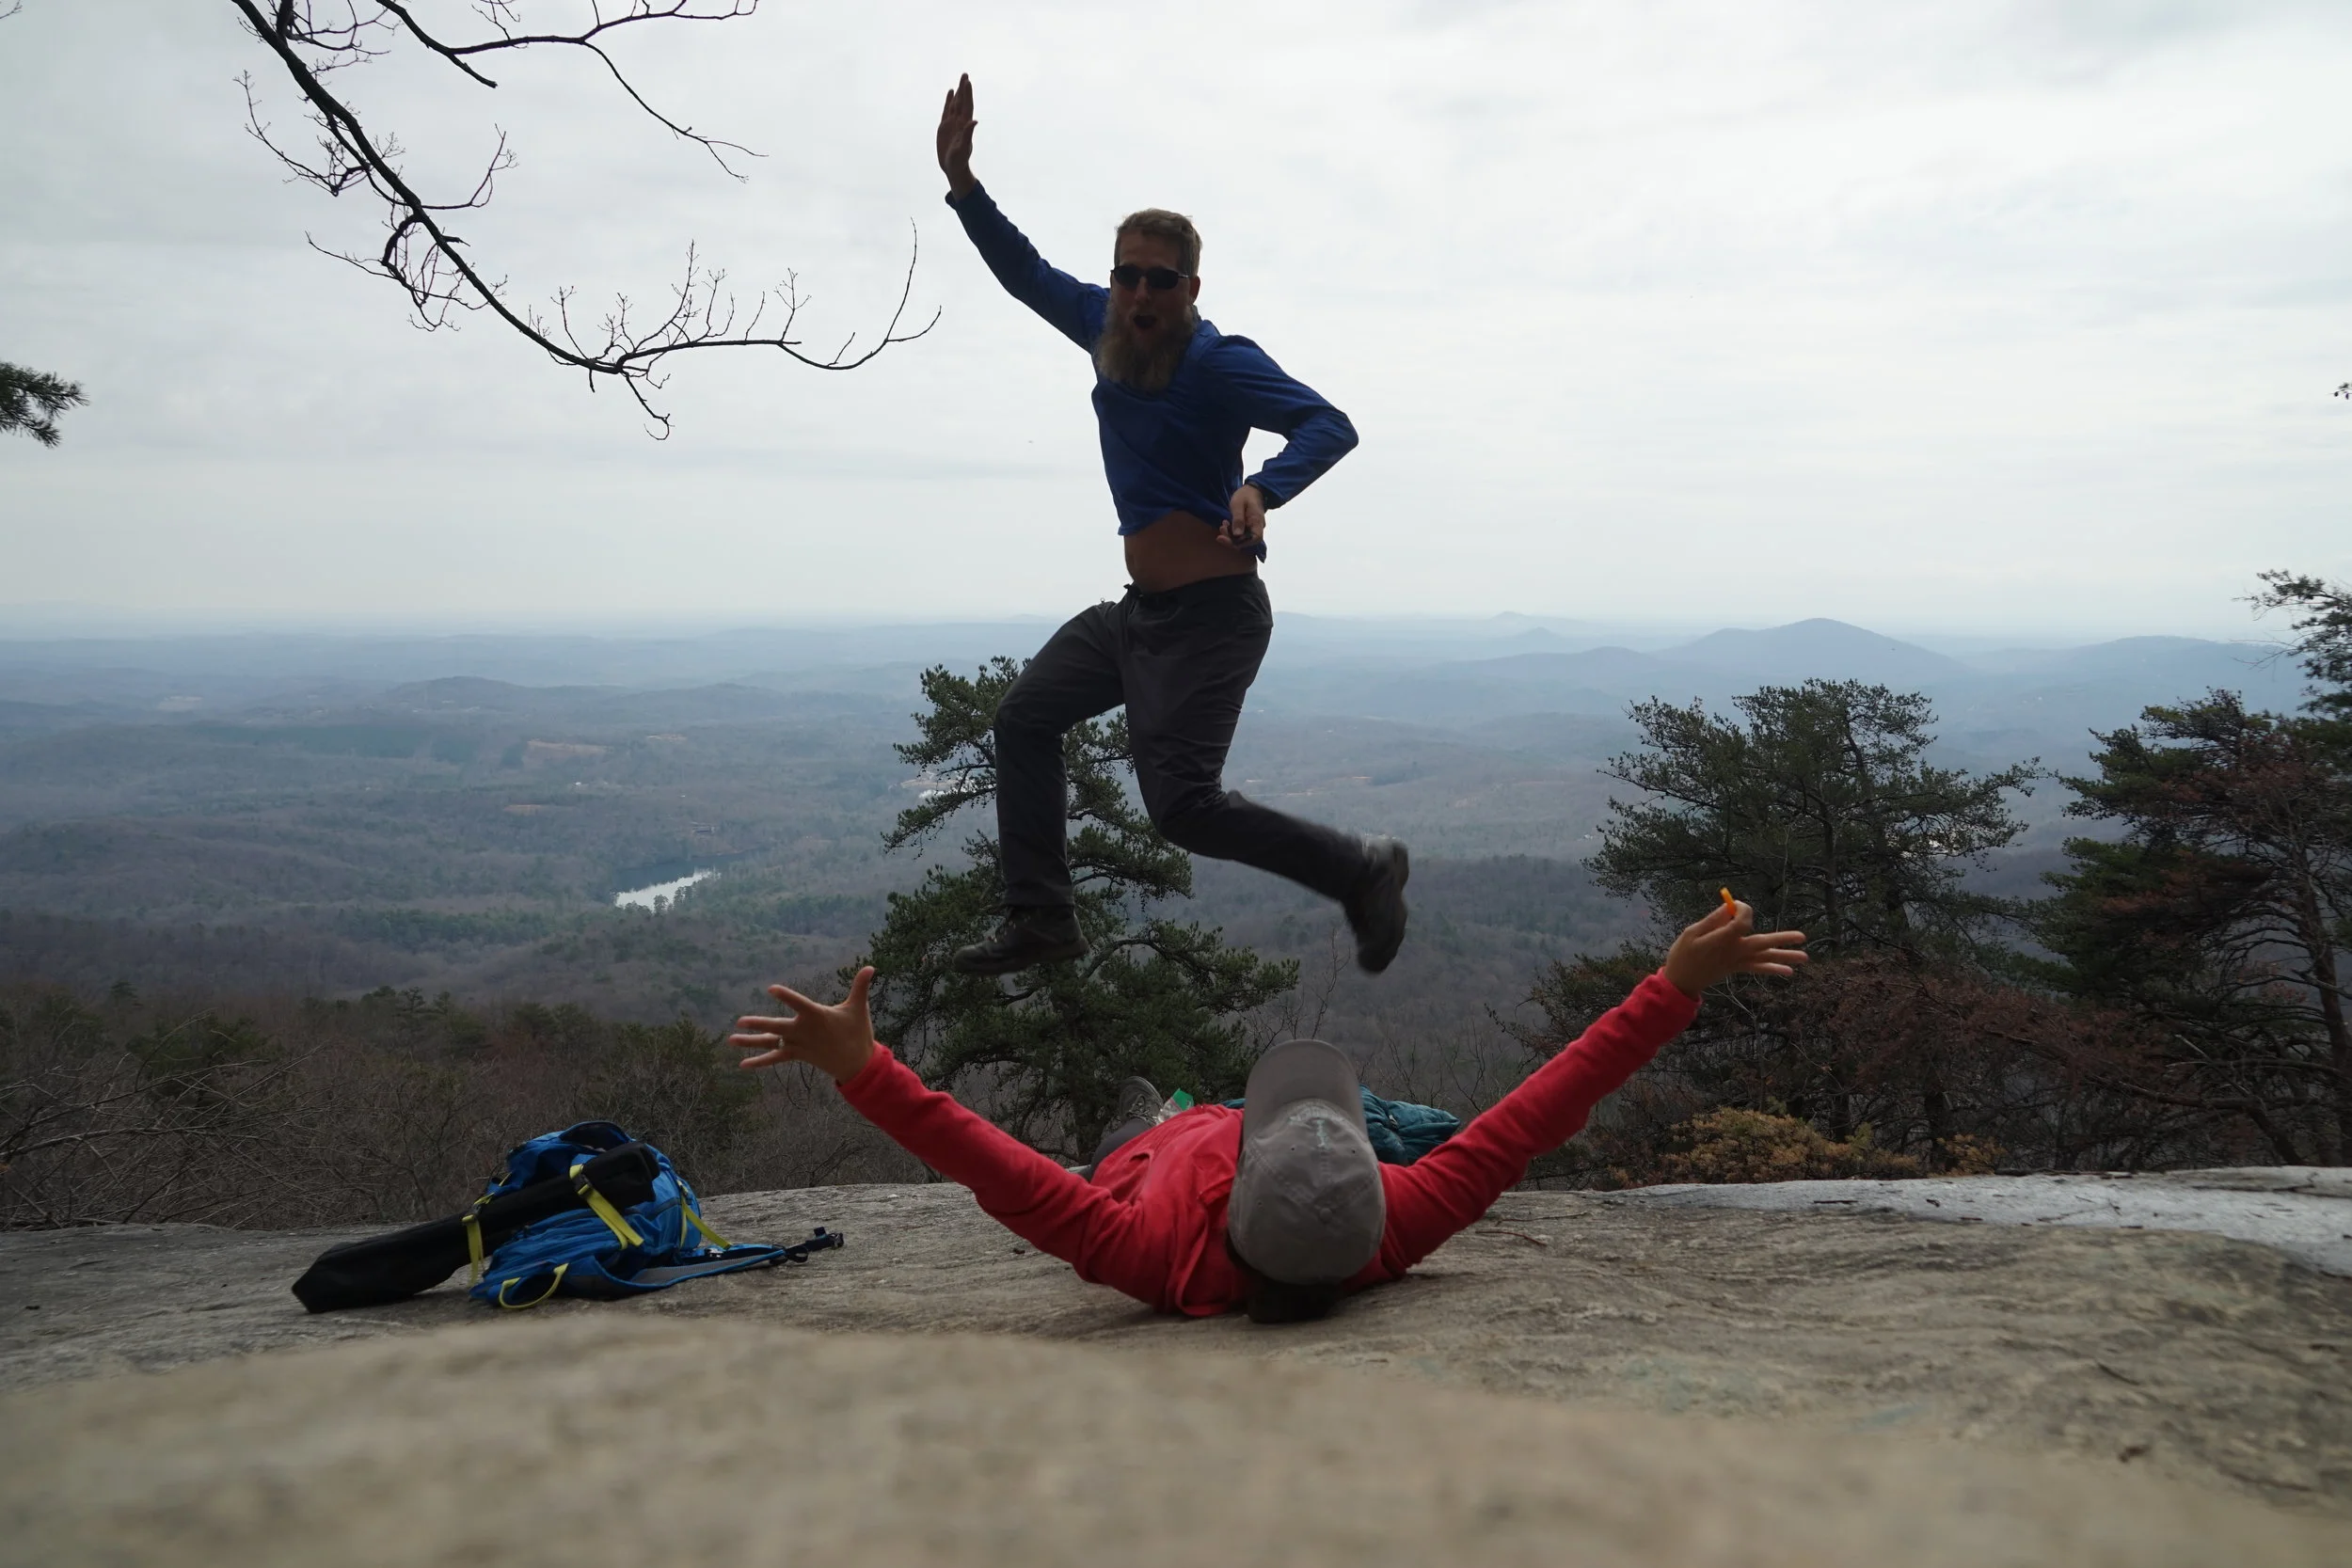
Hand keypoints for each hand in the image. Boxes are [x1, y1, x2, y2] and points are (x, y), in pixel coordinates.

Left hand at [730, 967, 878, 1083]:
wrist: (857, 1063)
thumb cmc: (857, 1032)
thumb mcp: (859, 1008)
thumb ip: (860, 986)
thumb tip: (871, 966)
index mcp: (817, 1016)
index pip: (798, 1004)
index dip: (785, 997)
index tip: (771, 989)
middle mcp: (804, 1031)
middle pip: (778, 1028)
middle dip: (759, 1024)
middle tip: (741, 1021)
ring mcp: (799, 1045)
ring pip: (772, 1044)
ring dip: (751, 1042)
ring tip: (731, 1040)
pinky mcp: (797, 1055)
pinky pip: (776, 1058)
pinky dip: (759, 1062)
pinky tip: (743, 1065)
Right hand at [937, 73, 976, 198]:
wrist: (952, 167)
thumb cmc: (959, 160)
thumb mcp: (963, 148)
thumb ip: (968, 134)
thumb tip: (974, 121)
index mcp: (965, 125)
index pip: (967, 106)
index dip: (967, 94)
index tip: (968, 82)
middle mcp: (959, 122)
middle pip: (962, 101)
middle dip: (964, 88)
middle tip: (965, 74)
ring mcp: (952, 123)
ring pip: (955, 104)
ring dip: (958, 92)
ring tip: (961, 80)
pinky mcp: (945, 127)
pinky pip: (947, 110)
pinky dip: (949, 101)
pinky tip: (950, 93)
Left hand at [1218, 484, 1265, 549]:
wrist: (1252, 489)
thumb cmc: (1245, 495)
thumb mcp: (1238, 505)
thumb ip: (1238, 519)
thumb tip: (1237, 535)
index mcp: (1257, 522)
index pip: (1254, 539)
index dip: (1241, 543)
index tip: (1226, 538)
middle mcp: (1257, 528)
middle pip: (1246, 541)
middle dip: (1231, 539)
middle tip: (1221, 530)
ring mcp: (1252, 528)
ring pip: (1242, 538)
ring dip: (1230, 535)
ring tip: (1223, 526)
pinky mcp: (1247, 527)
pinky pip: (1240, 534)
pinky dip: (1232, 532)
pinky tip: (1226, 525)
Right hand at [1660, 900, 1807, 998]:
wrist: (1681, 980)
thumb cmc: (1683, 954)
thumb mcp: (1692, 932)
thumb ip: (1713, 920)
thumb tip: (1729, 908)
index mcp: (1722, 939)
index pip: (1742, 921)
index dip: (1742, 909)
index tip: (1733, 905)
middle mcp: (1734, 951)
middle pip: (1762, 943)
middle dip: (1782, 939)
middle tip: (1802, 937)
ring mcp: (1737, 961)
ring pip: (1764, 957)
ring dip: (1785, 956)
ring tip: (1805, 957)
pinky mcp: (1737, 968)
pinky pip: (1758, 968)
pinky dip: (1773, 969)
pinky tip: (1789, 972)